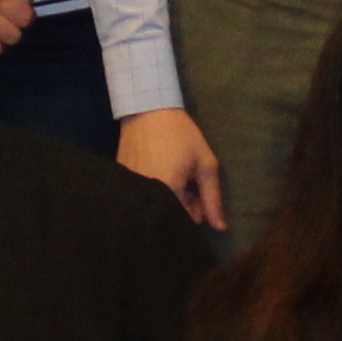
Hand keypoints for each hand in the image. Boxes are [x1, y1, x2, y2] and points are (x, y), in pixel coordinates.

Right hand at [120, 107, 229, 230]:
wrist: (148, 111)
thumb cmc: (181, 135)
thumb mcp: (205, 164)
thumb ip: (213, 198)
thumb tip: (221, 229)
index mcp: (169, 193)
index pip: (187, 220)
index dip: (196, 208)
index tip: (196, 190)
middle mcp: (146, 196)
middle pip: (168, 215)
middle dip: (180, 205)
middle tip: (183, 181)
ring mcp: (130, 189)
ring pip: (153, 206)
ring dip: (164, 197)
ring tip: (168, 173)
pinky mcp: (120, 182)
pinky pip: (138, 197)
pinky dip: (148, 190)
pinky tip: (153, 170)